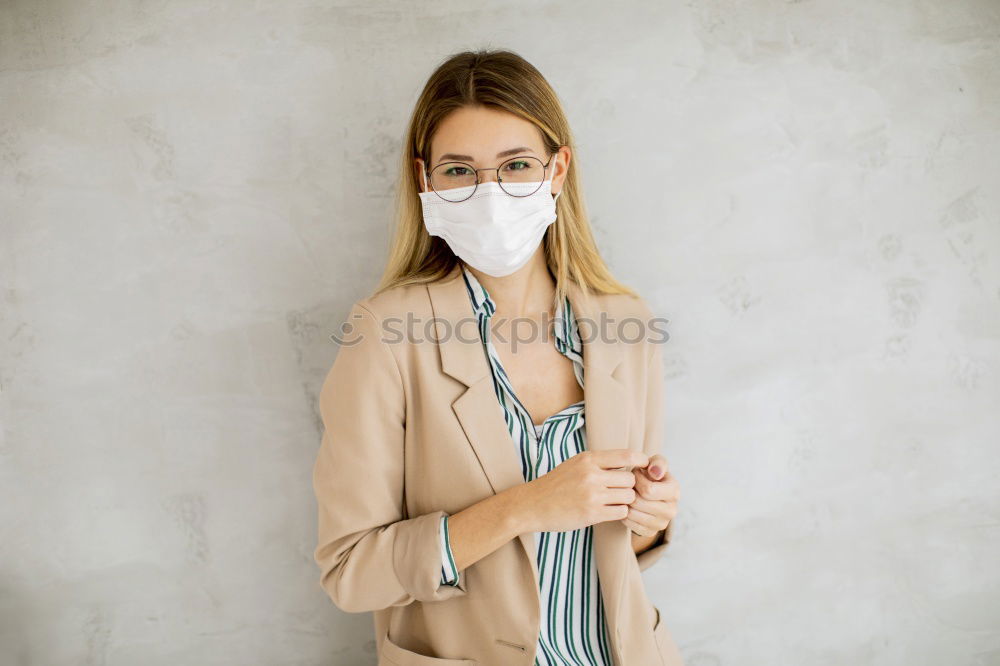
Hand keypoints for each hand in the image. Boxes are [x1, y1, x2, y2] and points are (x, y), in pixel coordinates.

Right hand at [515, 449, 650, 533]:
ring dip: (625, 501)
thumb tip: (629, 461)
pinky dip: (619, 512)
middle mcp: (591, 475)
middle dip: (630, 486)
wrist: (533, 504)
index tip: (642, 469)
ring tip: (615, 501)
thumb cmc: (556, 484)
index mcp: (588, 459)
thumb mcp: (576, 464)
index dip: (640, 462)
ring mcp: (592, 495)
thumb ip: (599, 462)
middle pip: (631, 479)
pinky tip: (609, 511)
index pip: (627, 456)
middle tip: (622, 490)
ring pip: (628, 497)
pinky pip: (620, 512)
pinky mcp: (591, 514)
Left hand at [622, 454, 678, 536]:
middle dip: (629, 491)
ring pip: (631, 513)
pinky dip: (623, 512)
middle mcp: (672, 510)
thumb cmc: (651, 474)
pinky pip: (628, 523)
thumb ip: (658, 462)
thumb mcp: (656, 463)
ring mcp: (662, 524)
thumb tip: (655, 473)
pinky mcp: (650, 532)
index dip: (637, 480)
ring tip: (628, 493)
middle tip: (629, 484)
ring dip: (625, 501)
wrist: (649, 493)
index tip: (636, 474)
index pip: (649, 490)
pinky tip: (627, 504)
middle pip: (638, 502)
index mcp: (674, 492)